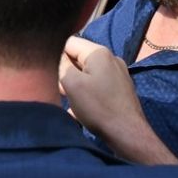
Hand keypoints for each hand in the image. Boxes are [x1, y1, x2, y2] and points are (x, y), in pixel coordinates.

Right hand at [61, 36, 177, 164]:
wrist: (127, 134)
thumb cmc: (98, 107)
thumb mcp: (72, 83)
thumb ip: (61, 64)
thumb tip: (56, 55)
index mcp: (99, 52)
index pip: (69, 43)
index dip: (56, 55)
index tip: (50, 72)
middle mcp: (111, 59)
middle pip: (78, 58)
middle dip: (66, 72)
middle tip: (61, 90)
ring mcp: (118, 74)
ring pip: (87, 73)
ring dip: (75, 85)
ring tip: (71, 102)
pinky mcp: (120, 90)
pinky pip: (97, 85)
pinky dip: (86, 94)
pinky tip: (81, 109)